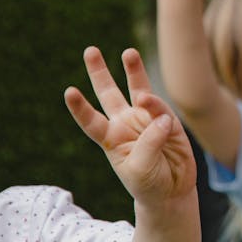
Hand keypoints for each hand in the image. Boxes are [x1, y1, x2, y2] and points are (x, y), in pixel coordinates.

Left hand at [65, 47, 196, 207]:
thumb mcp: (141, 169)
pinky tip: (162, 119)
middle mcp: (125, 124)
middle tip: (90, 50)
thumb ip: (148, 142)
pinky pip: (161, 108)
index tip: (69, 91)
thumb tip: (162, 117)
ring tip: (128, 52)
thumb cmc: (148, 184)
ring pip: (137, 89)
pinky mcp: (167, 120)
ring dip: (133, 70)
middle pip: (108, 93)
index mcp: (111, 139)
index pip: (91, 121)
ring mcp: (146, 119)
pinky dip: (159, 108)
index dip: (80, 107)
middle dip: (99, 72)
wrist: (172, 191)